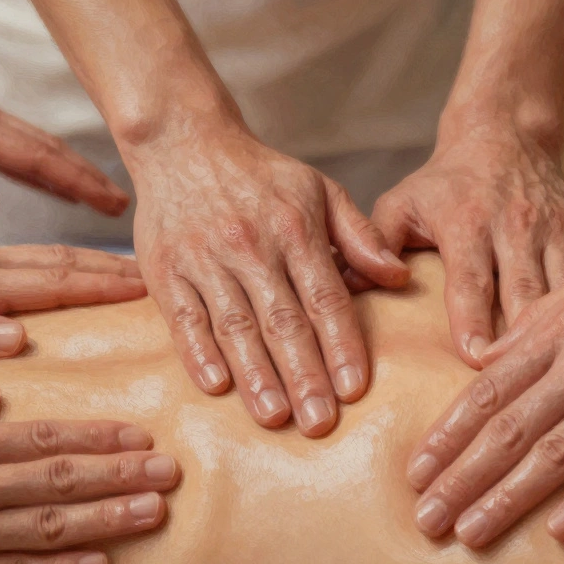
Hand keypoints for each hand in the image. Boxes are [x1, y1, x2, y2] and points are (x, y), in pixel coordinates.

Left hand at [0, 59, 128, 216]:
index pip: (36, 158)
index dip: (77, 183)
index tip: (111, 204)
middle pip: (49, 148)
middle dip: (89, 177)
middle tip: (124, 206)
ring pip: (39, 144)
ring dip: (74, 171)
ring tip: (105, 199)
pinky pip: (21, 144)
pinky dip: (48, 164)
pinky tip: (60, 184)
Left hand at [0, 236, 144, 363]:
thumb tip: (16, 339)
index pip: (50, 280)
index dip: (100, 286)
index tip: (146, 290)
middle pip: (58, 259)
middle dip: (110, 267)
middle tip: (156, 277)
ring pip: (44, 251)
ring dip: (90, 258)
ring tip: (129, 267)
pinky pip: (23, 253)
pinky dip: (58, 257)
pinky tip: (67, 264)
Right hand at [127, 128, 409, 435]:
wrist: (183, 141)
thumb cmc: (259, 175)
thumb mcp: (319, 189)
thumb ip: (360, 235)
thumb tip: (398, 278)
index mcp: (295, 229)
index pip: (325, 297)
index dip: (341, 344)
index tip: (355, 389)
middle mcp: (252, 246)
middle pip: (283, 320)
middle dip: (304, 375)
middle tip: (320, 422)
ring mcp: (205, 259)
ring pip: (236, 325)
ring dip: (256, 375)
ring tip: (275, 418)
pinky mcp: (165, 269)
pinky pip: (184, 317)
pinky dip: (198, 353)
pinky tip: (217, 386)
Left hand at [369, 126, 563, 364]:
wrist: (505, 135)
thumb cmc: (444, 184)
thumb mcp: (401, 203)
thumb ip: (373, 243)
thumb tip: (344, 282)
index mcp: (468, 223)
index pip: (470, 280)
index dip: (473, 321)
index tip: (476, 360)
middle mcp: (516, 226)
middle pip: (525, 291)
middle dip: (525, 339)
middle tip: (521, 385)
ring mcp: (557, 230)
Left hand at [406, 229, 563, 546]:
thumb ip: (530, 328)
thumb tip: (482, 359)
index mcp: (554, 333)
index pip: (485, 393)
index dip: (447, 436)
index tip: (415, 472)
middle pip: (508, 430)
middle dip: (461, 478)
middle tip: (426, 518)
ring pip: (556, 453)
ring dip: (508, 497)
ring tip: (471, 532)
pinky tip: (559, 530)